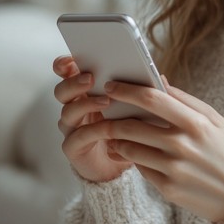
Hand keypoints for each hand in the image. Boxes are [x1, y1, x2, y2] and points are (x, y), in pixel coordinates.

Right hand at [53, 55, 132, 182]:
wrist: (124, 165)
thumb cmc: (130, 131)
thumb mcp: (137, 109)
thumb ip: (143, 93)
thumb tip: (161, 78)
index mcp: (86, 92)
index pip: (67, 73)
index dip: (65, 64)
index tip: (72, 58)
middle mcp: (75, 107)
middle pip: (62, 91)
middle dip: (73, 82)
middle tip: (90, 77)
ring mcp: (72, 128)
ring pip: (68, 112)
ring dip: (85, 104)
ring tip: (105, 100)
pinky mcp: (73, 148)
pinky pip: (78, 136)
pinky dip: (92, 130)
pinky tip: (106, 128)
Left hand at [103, 78, 223, 223]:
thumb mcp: (215, 121)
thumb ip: (185, 100)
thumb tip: (158, 80)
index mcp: (197, 123)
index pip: (152, 99)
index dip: (127, 90)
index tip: (111, 85)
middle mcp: (183, 146)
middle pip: (132, 125)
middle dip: (112, 117)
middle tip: (104, 112)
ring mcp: (174, 169)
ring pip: (129, 148)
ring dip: (117, 138)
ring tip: (115, 133)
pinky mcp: (168, 188)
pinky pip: (139, 168)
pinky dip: (132, 157)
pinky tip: (131, 152)